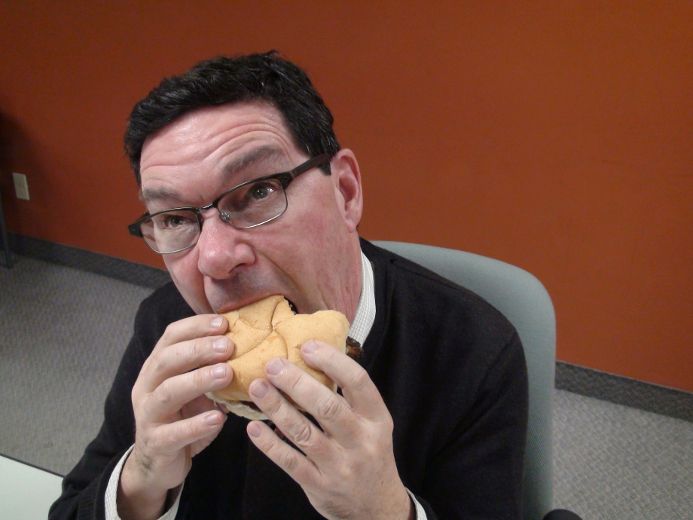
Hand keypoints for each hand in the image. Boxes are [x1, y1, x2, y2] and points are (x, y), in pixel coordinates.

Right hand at [118, 315, 233, 519]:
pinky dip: (196, 425)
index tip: (224, 323)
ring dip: (198, 380)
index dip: (196, 326)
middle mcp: (147, 386)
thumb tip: (250, 346)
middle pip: (167, 360)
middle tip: (228, 346)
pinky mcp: (155, 443)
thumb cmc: (183, 417)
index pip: (171, 337)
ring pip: (167, 393)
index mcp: (157, 367)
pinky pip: (173, 433)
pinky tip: (218, 418)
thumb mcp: (197, 389)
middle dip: (198, 349)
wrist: (158, 462)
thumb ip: (213, 369)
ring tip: (227, 374)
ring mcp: (148, 415)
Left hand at [246, 341, 412, 519]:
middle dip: (296, 383)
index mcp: (377, 419)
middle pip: (327, 407)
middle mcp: (361, 440)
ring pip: (304, 433)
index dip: (332, 361)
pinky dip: (270, 443)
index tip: (308, 346)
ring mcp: (340, 465)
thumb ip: (350, 398)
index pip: (358, 382)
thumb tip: (313, 359)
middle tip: (273, 365)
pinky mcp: (320, 486)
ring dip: (277, 408)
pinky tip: (253, 427)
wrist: (377, 508)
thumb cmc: (369, 453)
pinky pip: (290, 461)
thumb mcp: (373, 424)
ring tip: (257, 387)